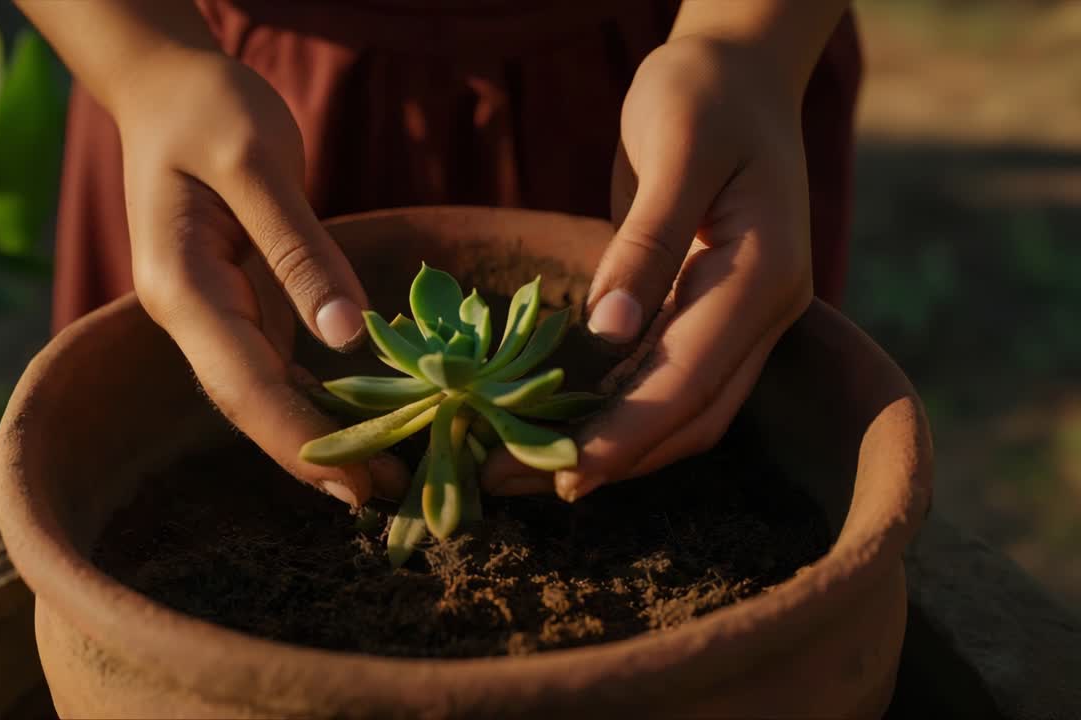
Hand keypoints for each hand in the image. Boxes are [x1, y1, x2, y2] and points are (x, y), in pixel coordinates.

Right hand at [115, 49, 407, 504]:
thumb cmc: (211, 108)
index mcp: (180, 284)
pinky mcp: (234, 302)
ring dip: (313, 435)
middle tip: (380, 496)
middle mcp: (186, 311)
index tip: (352, 484)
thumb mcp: (258, 164)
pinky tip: (354, 420)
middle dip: (309, 453)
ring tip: (378, 474)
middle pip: (247, 402)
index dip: (296, 439)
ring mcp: (207, 311)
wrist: (170, 87)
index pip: (241, 382)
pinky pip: (271, 362)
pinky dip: (310, 396)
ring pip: (258, 391)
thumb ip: (300, 252)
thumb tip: (344, 339)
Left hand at [484, 37, 812, 499]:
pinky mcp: (706, 313)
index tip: (564, 474)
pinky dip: (616, 411)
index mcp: (764, 274)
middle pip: (691, 417)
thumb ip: (648, 242)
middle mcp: (763, 311)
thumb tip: (608, 333)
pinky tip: (558, 424)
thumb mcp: (675, 146)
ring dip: (611, 448)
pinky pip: (666, 380)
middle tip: (514, 482)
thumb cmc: (704, 93)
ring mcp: (739, 317)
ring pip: (682, 412)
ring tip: (521, 464)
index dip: (628, 436)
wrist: (738, 72)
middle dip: (609, 460)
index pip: (693, 380)